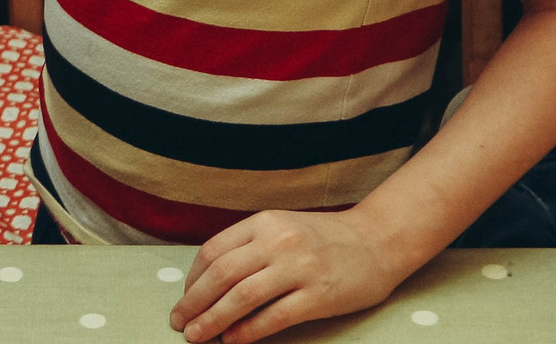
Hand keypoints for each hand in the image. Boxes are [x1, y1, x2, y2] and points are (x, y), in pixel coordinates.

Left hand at [170, 210, 407, 343]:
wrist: (377, 241)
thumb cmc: (322, 239)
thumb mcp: (281, 227)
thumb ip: (248, 247)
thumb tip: (207, 283)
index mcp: (264, 222)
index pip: (213, 251)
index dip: (192, 279)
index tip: (185, 299)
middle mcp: (278, 241)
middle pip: (222, 274)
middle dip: (194, 302)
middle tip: (179, 323)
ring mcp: (299, 268)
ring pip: (243, 296)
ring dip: (214, 320)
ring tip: (197, 337)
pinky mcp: (319, 296)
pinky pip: (275, 316)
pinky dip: (249, 331)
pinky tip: (234, 340)